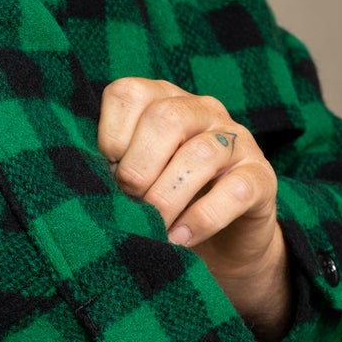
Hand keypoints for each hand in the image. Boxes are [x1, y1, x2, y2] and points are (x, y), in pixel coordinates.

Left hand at [96, 76, 291, 341]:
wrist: (222, 247)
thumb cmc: (163, 208)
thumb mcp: (132, 183)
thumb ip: (112, 170)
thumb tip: (80, 183)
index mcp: (163, 102)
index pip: (128, 94)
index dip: (110, 138)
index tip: (106, 175)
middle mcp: (202, 111)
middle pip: (166, 118)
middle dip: (139, 169)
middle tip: (130, 205)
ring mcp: (237, 141)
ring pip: (202, 154)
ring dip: (168, 198)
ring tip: (153, 229)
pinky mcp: (262, 178)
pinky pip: (235, 190)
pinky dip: (202, 219)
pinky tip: (180, 239)